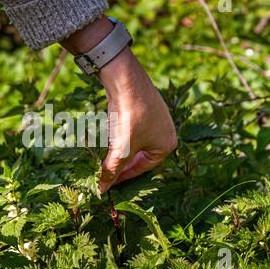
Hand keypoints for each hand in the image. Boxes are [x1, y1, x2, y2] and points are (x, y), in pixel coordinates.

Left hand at [97, 46, 176, 191]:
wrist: (124, 79)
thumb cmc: (129, 117)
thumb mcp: (120, 148)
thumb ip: (111, 170)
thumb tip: (101, 189)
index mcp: (167, 145)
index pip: (143, 168)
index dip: (124, 176)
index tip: (109, 183)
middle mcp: (165, 132)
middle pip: (139, 156)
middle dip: (122, 163)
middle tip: (106, 172)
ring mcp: (155, 118)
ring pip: (134, 142)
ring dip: (120, 150)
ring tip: (105, 156)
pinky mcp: (144, 108)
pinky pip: (132, 129)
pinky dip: (121, 136)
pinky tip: (110, 137)